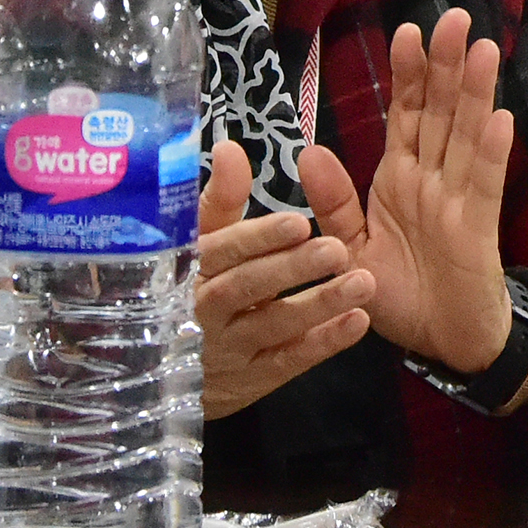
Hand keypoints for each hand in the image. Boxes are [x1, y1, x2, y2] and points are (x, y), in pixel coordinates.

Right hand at [193, 137, 373, 419]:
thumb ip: (220, 200)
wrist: (164, 373)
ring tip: (362, 283)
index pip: (221, 251)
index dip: (257, 238)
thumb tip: (230, 148)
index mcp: (189, 269)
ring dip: (318, 305)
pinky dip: (323, 343)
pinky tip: (357, 322)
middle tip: (336, 250)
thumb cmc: (193, 288)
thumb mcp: (200, 245)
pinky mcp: (251, 379)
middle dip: (290, 270)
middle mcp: (203, 311)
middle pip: (245, 289)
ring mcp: (227, 350)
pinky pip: (288, 361)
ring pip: (272, 327)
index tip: (297, 222)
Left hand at [318, 10, 516, 376]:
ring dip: (475, 93)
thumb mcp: (349, 249)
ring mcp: (458, 199)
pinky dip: (490, 153)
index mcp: (400, 176)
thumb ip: (333, 202)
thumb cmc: (396, 295)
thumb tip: (308, 149)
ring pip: (466, 135)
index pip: (406, 113)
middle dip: (445, 65)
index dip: (407, 73)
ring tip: (481, 49)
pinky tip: (499, 118)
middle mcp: (432, 177)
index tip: (405, 32)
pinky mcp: (478, 229)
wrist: (440, 345)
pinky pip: (483, 185)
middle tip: (452, 17)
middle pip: (441, 111)